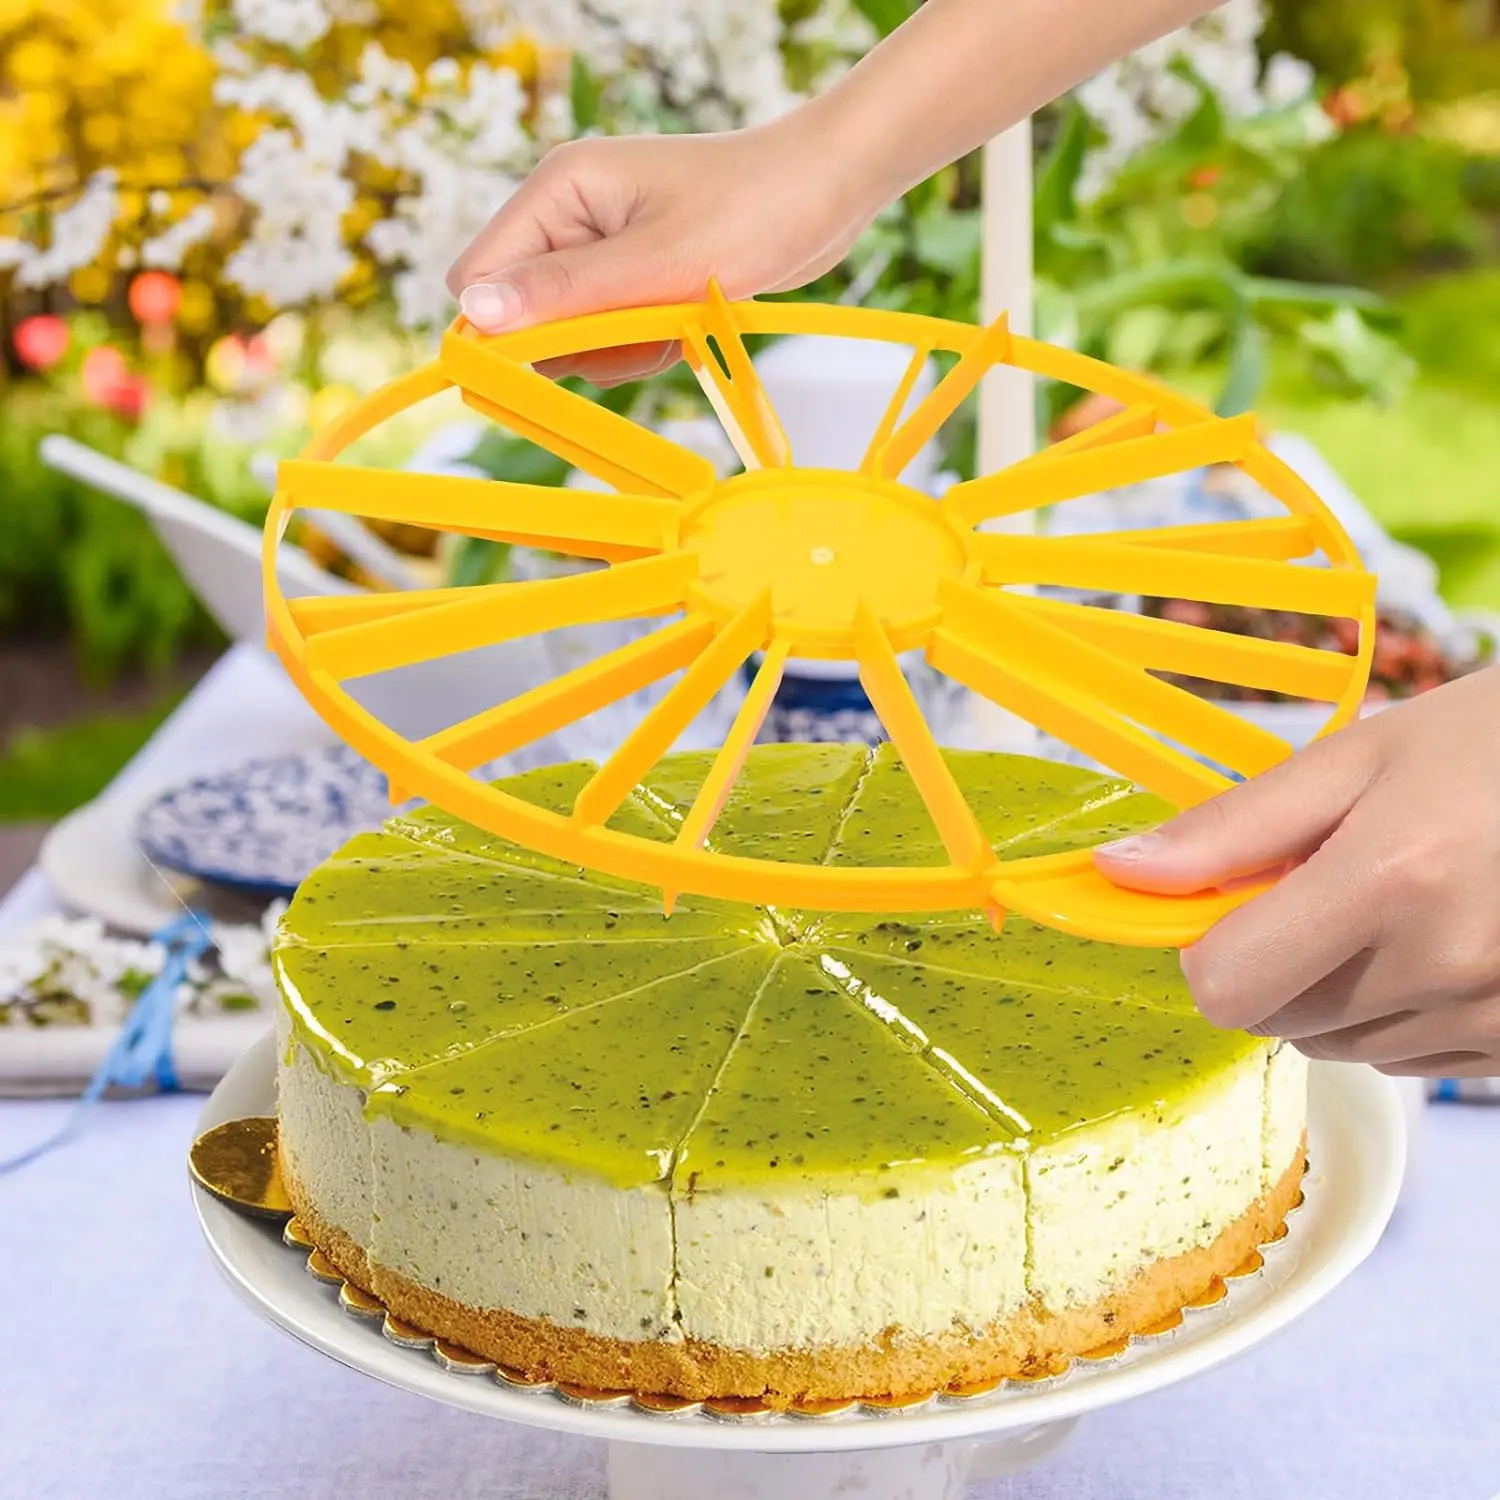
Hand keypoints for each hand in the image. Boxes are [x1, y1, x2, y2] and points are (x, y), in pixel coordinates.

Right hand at [445, 124, 879, 384]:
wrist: (829, 191)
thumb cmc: (752, 210)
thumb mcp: (655, 263)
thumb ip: (564, 292)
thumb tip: (474, 314)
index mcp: (559, 190)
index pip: (479, 276)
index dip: (501, 329)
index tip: (554, 360)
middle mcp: (570, 216)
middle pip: (526, 315)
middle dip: (579, 343)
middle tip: (642, 327)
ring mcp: (603, 249)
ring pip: (573, 337)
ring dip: (620, 349)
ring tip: (676, 317)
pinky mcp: (635, 277)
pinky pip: (614, 338)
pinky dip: (648, 345)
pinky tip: (687, 322)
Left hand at [1094, 667, 1499, 1076]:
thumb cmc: (1491, 746)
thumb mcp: (1356, 759)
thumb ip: (1230, 827)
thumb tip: (1120, 873)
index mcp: (1391, 880)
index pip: (1226, 986)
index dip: (1207, 948)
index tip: (1230, 901)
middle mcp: (1445, 965)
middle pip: (1275, 1019)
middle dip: (1275, 959)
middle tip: (1333, 882)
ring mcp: (1492, 1017)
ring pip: (1338, 1044)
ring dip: (1336, 988)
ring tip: (1403, 902)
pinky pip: (1406, 1057)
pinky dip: (1397, 1011)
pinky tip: (1440, 940)